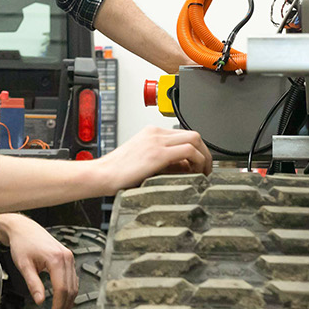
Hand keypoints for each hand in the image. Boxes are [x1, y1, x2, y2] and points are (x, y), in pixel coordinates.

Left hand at [0, 215, 76, 308]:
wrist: (23, 228)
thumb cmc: (21, 245)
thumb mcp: (23, 266)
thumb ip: (33, 283)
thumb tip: (40, 302)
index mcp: (56, 260)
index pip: (61, 291)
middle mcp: (67, 258)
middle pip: (70, 291)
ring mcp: (69, 258)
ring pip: (74, 287)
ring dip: (67, 304)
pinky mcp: (68, 259)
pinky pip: (72, 280)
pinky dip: (68, 294)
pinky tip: (60, 303)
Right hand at [96, 125, 210, 193]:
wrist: (102, 175)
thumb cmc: (118, 172)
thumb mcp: (145, 162)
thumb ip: (165, 162)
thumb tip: (186, 168)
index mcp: (151, 133)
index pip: (184, 135)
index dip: (197, 150)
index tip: (199, 165)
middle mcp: (155, 133)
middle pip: (194, 134)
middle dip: (205, 152)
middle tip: (206, 169)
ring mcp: (156, 141)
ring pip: (195, 139)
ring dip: (205, 157)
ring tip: (203, 173)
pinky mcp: (158, 153)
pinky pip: (189, 151)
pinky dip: (198, 161)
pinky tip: (196, 173)